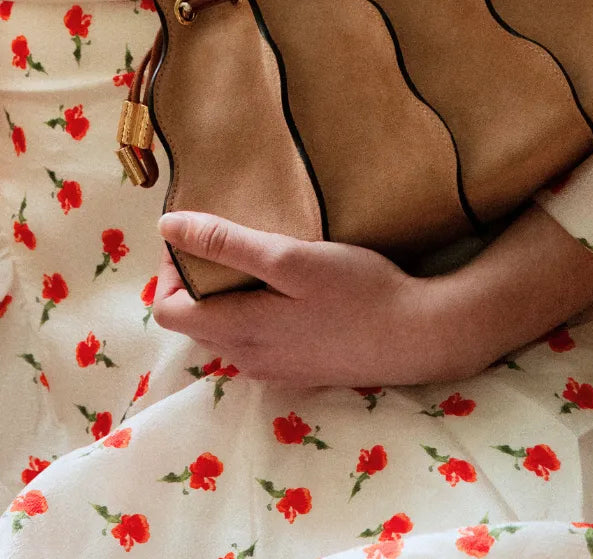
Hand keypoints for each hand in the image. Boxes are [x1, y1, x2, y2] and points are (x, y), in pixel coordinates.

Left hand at [152, 212, 477, 386]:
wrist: (419, 336)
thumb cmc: (357, 291)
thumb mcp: (290, 257)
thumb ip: (227, 244)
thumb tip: (168, 227)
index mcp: (237, 330)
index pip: (167, 311)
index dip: (169, 270)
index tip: (195, 233)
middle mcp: (247, 359)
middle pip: (194, 321)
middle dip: (197, 279)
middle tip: (225, 237)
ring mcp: (275, 369)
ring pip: (226, 331)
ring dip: (227, 295)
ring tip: (256, 256)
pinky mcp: (301, 369)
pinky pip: (257, 341)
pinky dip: (255, 311)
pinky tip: (288, 287)